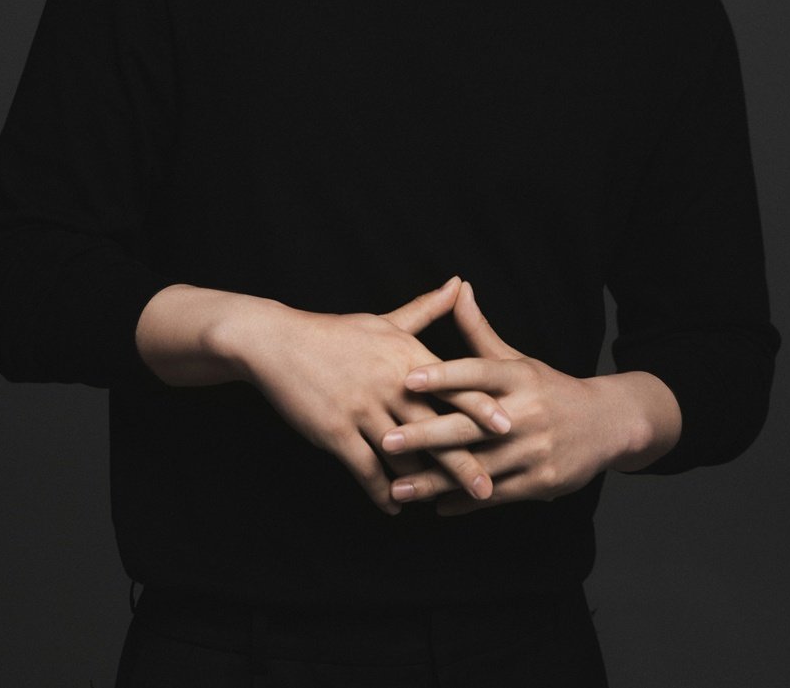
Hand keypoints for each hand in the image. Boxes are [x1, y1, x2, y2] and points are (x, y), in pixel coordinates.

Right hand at [236, 277, 512, 515]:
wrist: (279, 343)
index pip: (453, 384)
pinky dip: (382, 491)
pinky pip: (365, 470)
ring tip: (445, 505)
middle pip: (435, 428)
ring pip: (403, 454)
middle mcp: (390, 383)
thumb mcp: (385, 321)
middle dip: (463, 462)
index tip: (510, 427)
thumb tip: (459, 282)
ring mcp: (363, 409)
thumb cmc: (337, 332)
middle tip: (489, 489)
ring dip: (424, 483)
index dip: (481, 408)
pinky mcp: (336, 432)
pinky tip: (395, 507)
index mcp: (407, 355)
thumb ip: (427, 308)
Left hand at [382, 281, 680, 514]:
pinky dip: (464, 502)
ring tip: (396, 488)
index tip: (406, 379)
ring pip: (477, 468)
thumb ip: (479, 331)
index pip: (476, 373)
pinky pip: (496, 495)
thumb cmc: (549, 388)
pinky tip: (434, 506)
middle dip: (425, 435)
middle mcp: (527, 413)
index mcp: (519, 377)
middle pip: (469, 426)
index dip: (442, 376)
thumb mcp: (518, 358)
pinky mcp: (542, 482)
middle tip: (386, 441)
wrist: (608, 424)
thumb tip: (457, 288)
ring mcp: (535, 450)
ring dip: (435, 481)